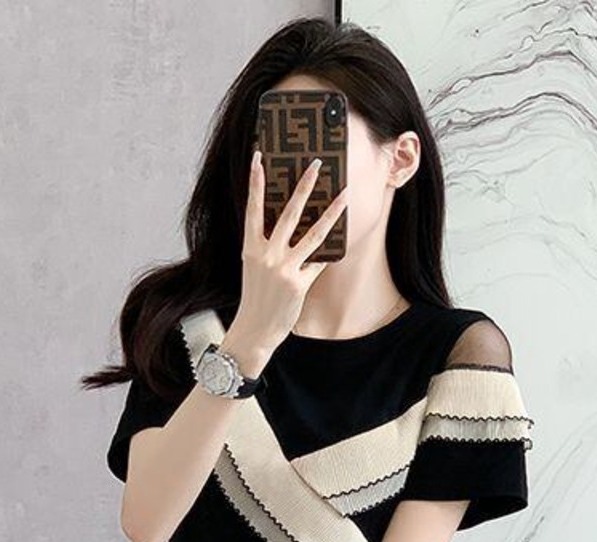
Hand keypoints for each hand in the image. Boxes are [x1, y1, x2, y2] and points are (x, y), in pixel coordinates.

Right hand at [227, 149, 348, 361]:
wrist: (255, 328)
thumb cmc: (256, 295)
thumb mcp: (254, 266)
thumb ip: (267, 243)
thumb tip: (287, 221)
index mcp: (251, 247)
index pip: (253, 208)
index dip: (255, 182)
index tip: (259, 157)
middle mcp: (267, 254)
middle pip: (289, 213)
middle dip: (305, 186)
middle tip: (317, 164)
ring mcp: (284, 269)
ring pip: (313, 234)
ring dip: (331, 212)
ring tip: (345, 193)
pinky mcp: (299, 284)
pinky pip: (319, 261)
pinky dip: (331, 250)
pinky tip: (344, 233)